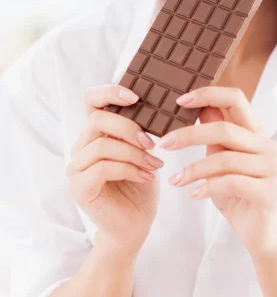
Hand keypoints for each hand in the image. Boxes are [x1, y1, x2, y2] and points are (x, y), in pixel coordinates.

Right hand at [66, 84, 163, 254]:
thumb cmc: (141, 183)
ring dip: (133, 154)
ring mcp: (76, 168)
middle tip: (152, 143)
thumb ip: (142, 128)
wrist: (136, 225)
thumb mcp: (145, 150)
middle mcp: (81, 146)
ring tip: (155, 164)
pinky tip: (147, 177)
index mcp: (96, 132)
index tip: (136, 97)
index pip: (91, 100)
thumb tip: (159, 104)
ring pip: (101, 145)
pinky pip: (103, 168)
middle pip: (97, 120)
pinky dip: (129, 169)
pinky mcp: (79, 188)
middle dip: (128, 127)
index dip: (110, 92)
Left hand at [158, 86, 276, 256]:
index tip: (179, 101)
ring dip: (194, 169)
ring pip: (225, 159)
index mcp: (257, 131)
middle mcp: (269, 145)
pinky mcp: (269, 192)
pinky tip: (193, 193)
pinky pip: (231, 183)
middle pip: (225, 129)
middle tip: (164, 143)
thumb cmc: (237, 192)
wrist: (258, 232)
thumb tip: (198, 105)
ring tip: (176, 179)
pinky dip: (207, 187)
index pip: (235, 98)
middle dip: (189, 135)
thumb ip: (214, 133)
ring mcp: (273, 168)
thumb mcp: (221, 157)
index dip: (208, 94)